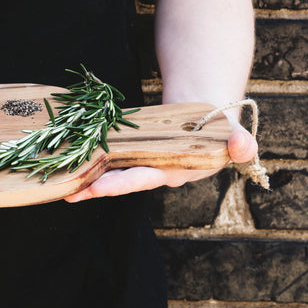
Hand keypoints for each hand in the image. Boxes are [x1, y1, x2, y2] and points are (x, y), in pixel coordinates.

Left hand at [65, 125, 257, 202]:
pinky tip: (74, 159)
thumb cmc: (222, 125)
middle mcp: (159, 172)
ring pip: (115, 171)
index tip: (100, 187)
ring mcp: (147, 162)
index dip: (124, 183)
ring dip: (91, 177)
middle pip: (125, 181)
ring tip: (62, 183)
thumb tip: (244, 147)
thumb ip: (240, 143)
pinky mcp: (138, 150)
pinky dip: (95, 158)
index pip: (148, 179)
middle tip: (70, 192)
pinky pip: (114, 157)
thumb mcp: (233, 131)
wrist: (213, 115)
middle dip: (98, 187)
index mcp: (179, 171)